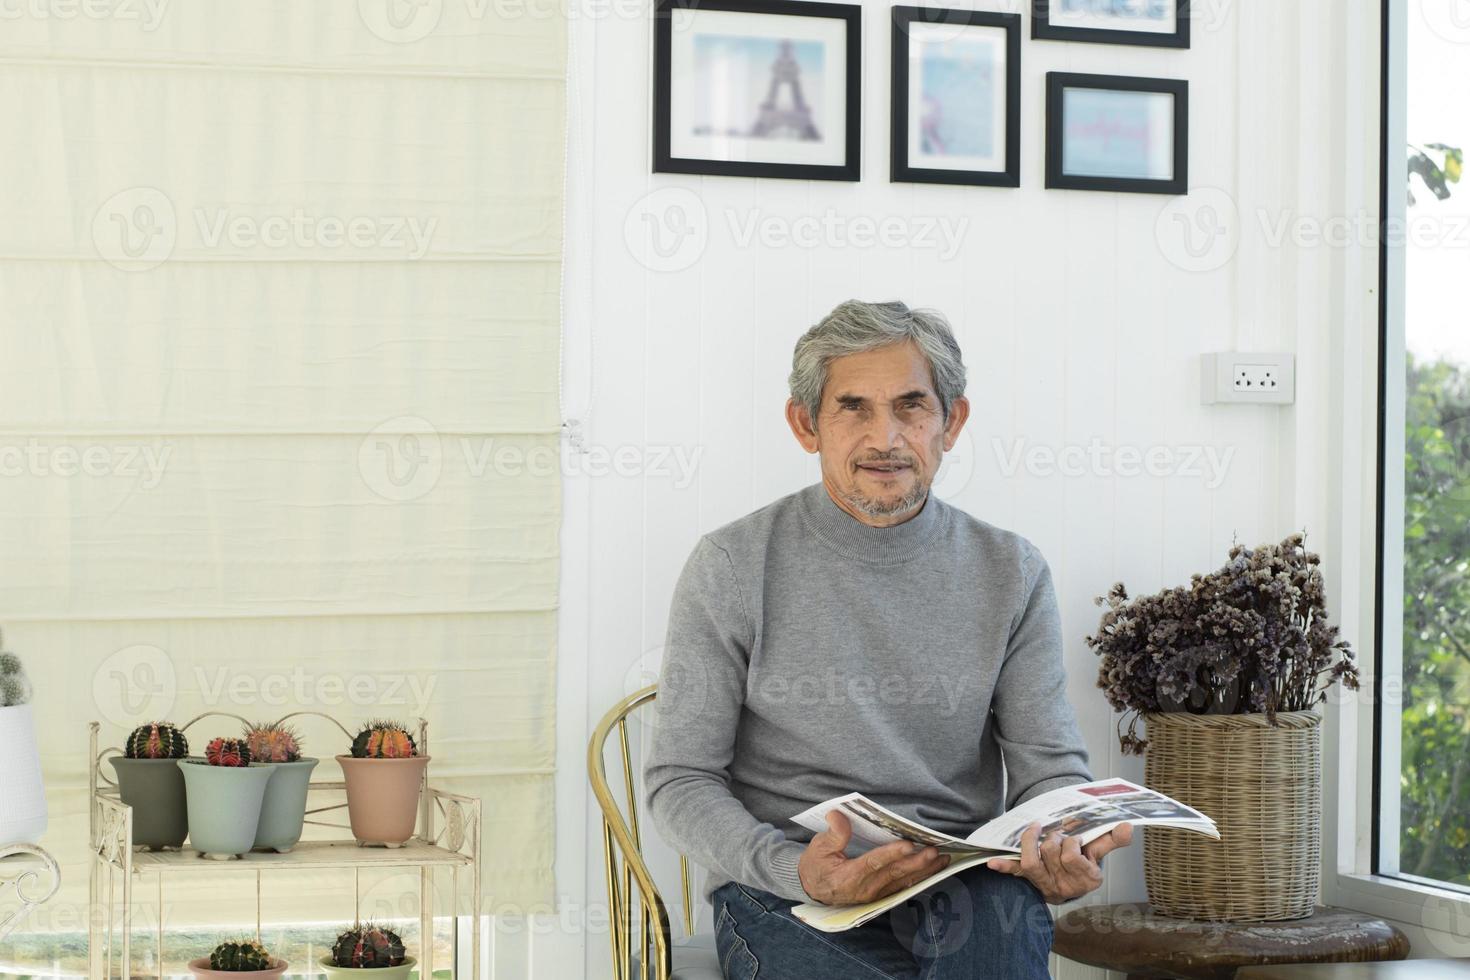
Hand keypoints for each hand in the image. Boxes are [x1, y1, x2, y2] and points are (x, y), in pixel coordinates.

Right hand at [798, 811, 951, 905]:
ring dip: (924, 870)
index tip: (907, 844)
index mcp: (848, 877)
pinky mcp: (881, 895)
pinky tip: (933, 869)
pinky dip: (920, 877)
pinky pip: (903, 886)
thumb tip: (838, 815)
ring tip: (942, 859)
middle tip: (935, 851)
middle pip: (894, 874)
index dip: (890, 854)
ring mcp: (875, 894)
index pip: (873, 863)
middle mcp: (864, 888)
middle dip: (916, 862)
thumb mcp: (818, 847)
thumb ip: (832, 834)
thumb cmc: (816, 865)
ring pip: (903, 881)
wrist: (813, 888)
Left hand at [985, 821, 1133, 904]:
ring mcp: (1045, 885)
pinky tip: (992, 863)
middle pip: (1049, 852)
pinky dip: (1004, 867)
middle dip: (1053, 837)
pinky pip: (1016, 874)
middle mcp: (1064, 886)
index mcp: (1086, 879)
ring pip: (1031, 861)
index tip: (1074, 839)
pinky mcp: (1029, 881)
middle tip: (1058, 835)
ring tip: (1036, 830)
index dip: (1070, 842)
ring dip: (1030, 841)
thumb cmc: (1085, 863)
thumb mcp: (1100, 853)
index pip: (1071, 855)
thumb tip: (1128, 826)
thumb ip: (1112, 840)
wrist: (1071, 883)